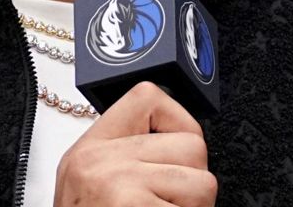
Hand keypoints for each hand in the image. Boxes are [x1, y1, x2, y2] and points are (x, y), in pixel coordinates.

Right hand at [53, 81, 216, 206]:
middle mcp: (99, 159)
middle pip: (191, 145)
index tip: (176, 157)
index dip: (179, 125)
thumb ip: (127, 159)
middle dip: (193, 182)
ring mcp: (117, 182)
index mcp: (89, 149)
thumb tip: (180, 144)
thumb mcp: (89, 189)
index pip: (149, 97)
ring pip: (203, 183)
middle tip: (170, 204)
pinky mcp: (132, 206)